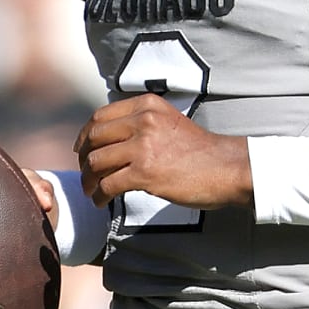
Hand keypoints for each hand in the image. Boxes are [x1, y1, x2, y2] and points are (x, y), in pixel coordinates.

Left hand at [75, 94, 251, 209]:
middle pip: (94, 138)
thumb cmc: (199, 151)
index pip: (100, 116)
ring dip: (88, 180)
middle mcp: (143, 121)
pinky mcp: (145, 172)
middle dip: (83, 159)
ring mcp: (143, 146)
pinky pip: (108, 184)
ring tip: (92, 192)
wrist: (227, 167)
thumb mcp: (168, 122)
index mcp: (147, 105)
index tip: (81, 150)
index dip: (85, 135)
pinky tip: (101, 202)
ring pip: (96, 162)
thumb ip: (141, 123)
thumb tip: (107, 140)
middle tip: (85, 175)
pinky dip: (99, 195)